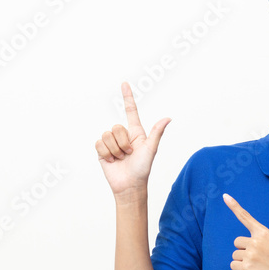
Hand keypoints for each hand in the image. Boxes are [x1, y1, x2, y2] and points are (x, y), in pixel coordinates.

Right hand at [96, 82, 170, 199]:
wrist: (129, 186)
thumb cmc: (142, 169)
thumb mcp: (151, 149)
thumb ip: (157, 133)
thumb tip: (168, 118)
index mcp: (136, 132)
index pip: (131, 111)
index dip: (127, 97)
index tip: (124, 83)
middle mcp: (123, 136)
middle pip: (117, 126)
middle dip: (123, 142)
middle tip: (129, 154)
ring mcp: (112, 143)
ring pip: (107, 135)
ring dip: (115, 149)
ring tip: (121, 159)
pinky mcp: (102, 151)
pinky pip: (99, 143)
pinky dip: (106, 153)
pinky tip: (112, 161)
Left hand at [222, 193, 268, 269]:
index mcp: (263, 232)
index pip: (245, 217)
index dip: (234, 206)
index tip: (225, 196)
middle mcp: (255, 242)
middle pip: (237, 242)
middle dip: (244, 249)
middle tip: (258, 256)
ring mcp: (250, 255)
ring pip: (235, 255)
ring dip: (242, 260)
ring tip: (257, 264)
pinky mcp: (246, 268)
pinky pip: (233, 265)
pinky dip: (239, 269)